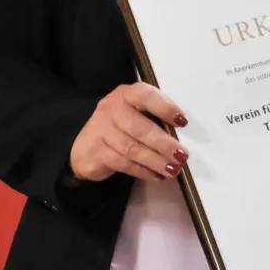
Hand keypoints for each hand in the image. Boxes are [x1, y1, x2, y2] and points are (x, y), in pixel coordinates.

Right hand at [68, 82, 188, 182]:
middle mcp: (111, 109)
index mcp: (127, 94)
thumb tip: (182, 136)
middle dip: (163, 144)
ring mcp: (100, 130)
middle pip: (139, 128)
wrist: (87, 146)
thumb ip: (155, 118)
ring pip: (131, 149)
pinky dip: (142, 171)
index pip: (145, 96)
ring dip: (155, 161)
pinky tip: (156, 175)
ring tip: (173, 169)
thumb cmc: (122, 126)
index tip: (183, 122)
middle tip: (182, 156)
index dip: (165, 108)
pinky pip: (122, 163)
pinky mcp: (94, 152)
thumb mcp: (136, 114)